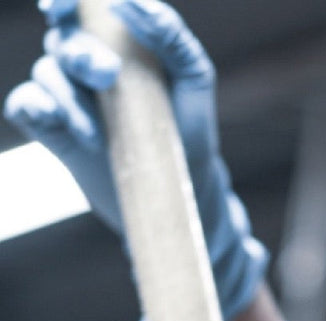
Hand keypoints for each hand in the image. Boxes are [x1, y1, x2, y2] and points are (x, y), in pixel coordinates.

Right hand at [4, 0, 266, 320]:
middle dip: (80, 53)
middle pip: (61, 38)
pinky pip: (26, 105)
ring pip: (46, 74)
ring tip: (98, 133)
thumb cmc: (191, 129)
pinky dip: (36, 108)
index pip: (80, 8)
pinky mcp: (56, 130)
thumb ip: (171, 36)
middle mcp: (87, 64)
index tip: (63, 6)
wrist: (182, 191)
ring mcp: (70, 97)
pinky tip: (58, 124)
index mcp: (117, 42)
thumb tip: (131, 1)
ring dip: (69, 99)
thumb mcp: (195, 79)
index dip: (65, 1)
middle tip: (108, 75)